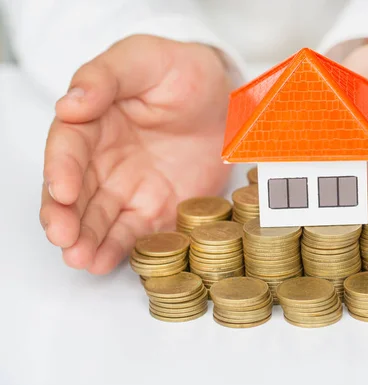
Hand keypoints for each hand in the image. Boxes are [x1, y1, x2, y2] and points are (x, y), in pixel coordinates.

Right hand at [40, 35, 233, 273]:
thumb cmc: (182, 72)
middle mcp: (103, 161)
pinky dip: (117, 249)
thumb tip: (69, 104)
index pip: (68, 148)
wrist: (227, 100)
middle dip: (65, 217)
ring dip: (85, 240)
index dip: (61, 170)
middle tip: (63, 238)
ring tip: (80, 258)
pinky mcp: (156, 209)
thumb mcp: (144, 59)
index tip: (62, 190)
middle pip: (75, 192)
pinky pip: (134, 232)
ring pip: (98, 218)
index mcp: (93, 122)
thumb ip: (105, 77)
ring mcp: (129, 189)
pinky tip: (103, 262)